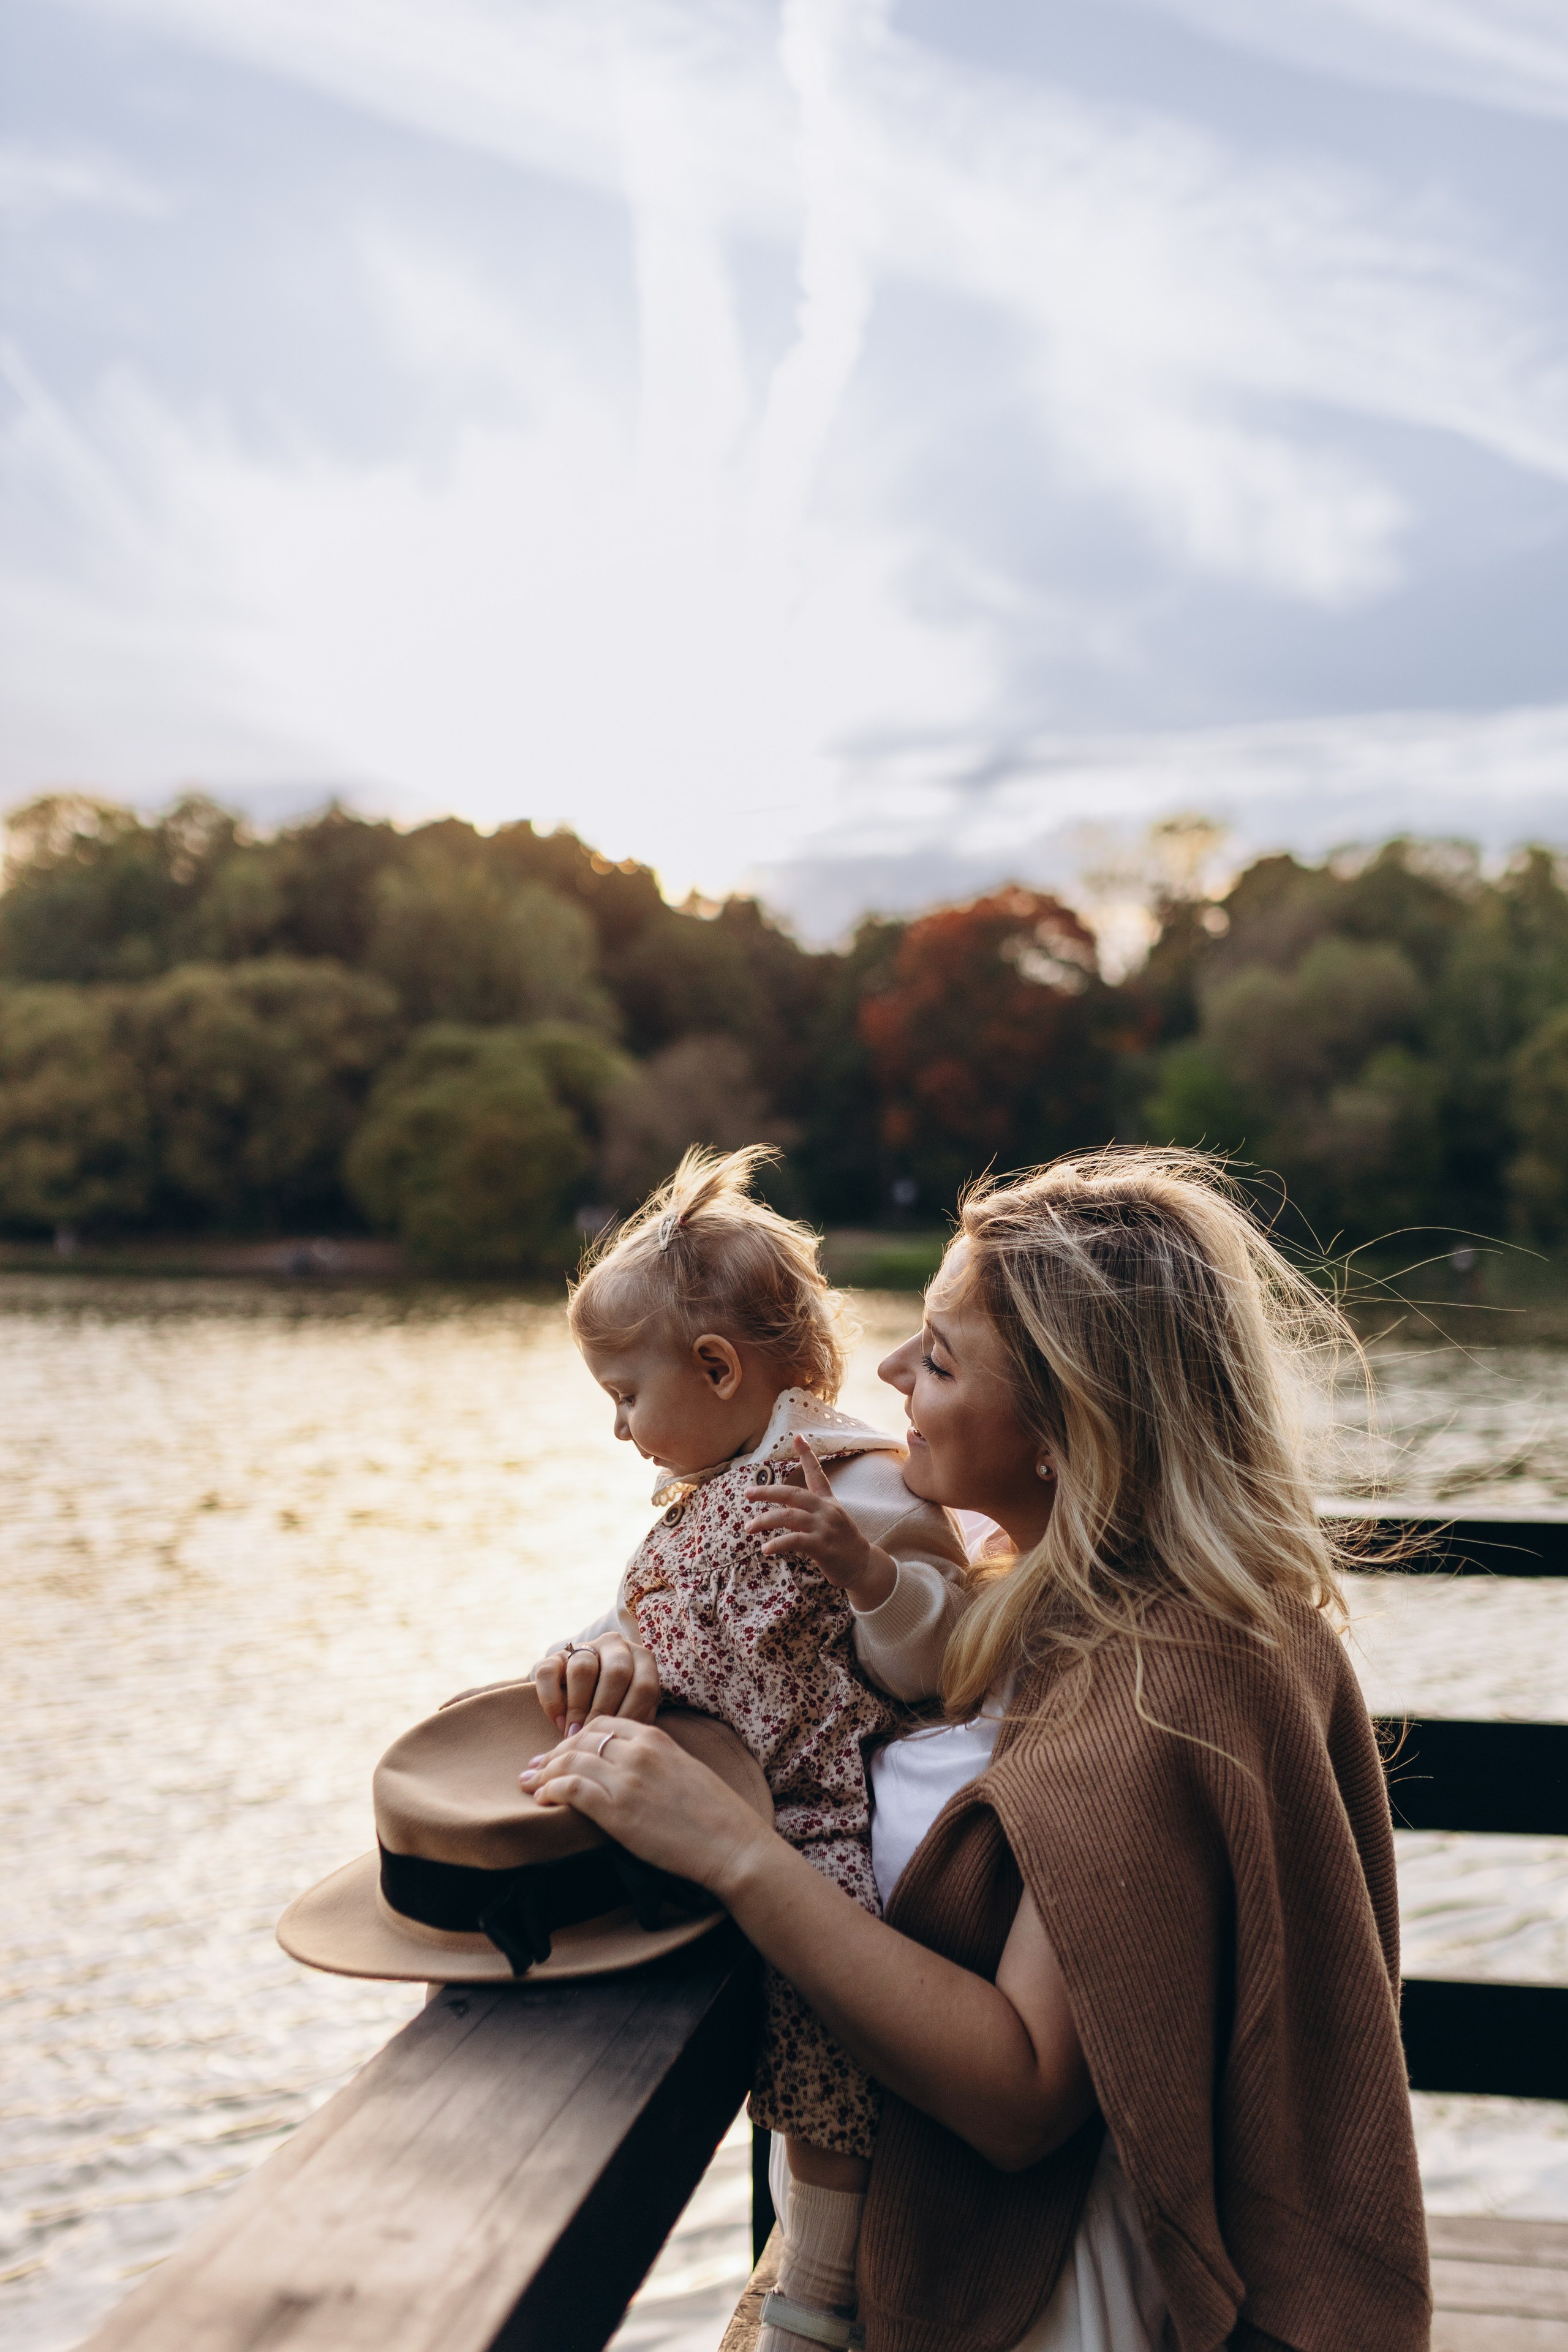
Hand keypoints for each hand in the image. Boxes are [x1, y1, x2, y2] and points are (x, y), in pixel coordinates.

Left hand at [518, 1716, 774, 1898]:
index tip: (562, 1751)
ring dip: (544, 1772)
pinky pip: (572, 1789)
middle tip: (534, 1768)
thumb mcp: (684, 1769)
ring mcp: (626, 1779)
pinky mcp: (617, 1810)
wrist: (731, 1844)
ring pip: (570, 1762)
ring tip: (529, 1784)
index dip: (576, 1736)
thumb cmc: (714, 1814)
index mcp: (655, 1737)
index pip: (601, 1723)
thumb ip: (655, 1759)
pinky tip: (543, 1799)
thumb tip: (627, 1767)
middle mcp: (637, 1751)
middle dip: (552, 1754)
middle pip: (580, 1740)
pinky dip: (552, 1790)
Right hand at [532, 1631, 661, 1736]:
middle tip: (595, 1736)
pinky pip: (548, 1673)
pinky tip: (559, 1722)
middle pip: (615, 1673)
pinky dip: (552, 1701)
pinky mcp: (554, 1657)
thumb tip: (620, 1740)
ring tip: (575, 1733)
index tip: (618, 1738)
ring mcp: (583, 1648)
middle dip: (604, 1710)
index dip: (632, 1715)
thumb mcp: (634, 1711)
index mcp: (641, 1658)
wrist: (589, 1696)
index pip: (644, 1686)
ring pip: (582, 1668)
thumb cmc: (619, 1710)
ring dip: (578, 1707)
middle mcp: (615, 1646)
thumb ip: (635, 1720)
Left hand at [744, 1436, 896, 1607]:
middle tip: (748, 1493)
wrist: (863, 1566)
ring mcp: (824, 1527)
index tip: (797, 1437)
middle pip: (793, 1494)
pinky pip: (795, 1541)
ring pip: (789, 1517)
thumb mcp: (829, 1520)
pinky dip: (778, 1544)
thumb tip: (785, 1507)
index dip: (807, 1454)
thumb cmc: (842, 1543)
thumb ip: (809, 1511)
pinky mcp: (822, 1546)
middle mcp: (826, 1510)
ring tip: (748, 1527)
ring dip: (765, 1521)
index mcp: (828, 1501)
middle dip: (768, 1492)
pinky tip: (765, 1549)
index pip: (816, 1473)